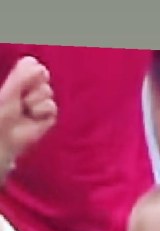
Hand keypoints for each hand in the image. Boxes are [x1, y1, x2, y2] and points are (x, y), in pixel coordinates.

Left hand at [0, 56, 56, 170]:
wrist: (6, 136)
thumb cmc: (3, 113)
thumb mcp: (11, 89)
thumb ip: (23, 76)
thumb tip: (41, 69)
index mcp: (21, 77)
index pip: (32, 62)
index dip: (28, 70)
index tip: (18, 83)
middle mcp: (33, 87)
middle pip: (44, 73)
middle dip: (31, 86)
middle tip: (21, 98)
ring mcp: (42, 100)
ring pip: (47, 91)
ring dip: (34, 101)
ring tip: (25, 110)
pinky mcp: (50, 115)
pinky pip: (52, 106)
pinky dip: (41, 112)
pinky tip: (33, 117)